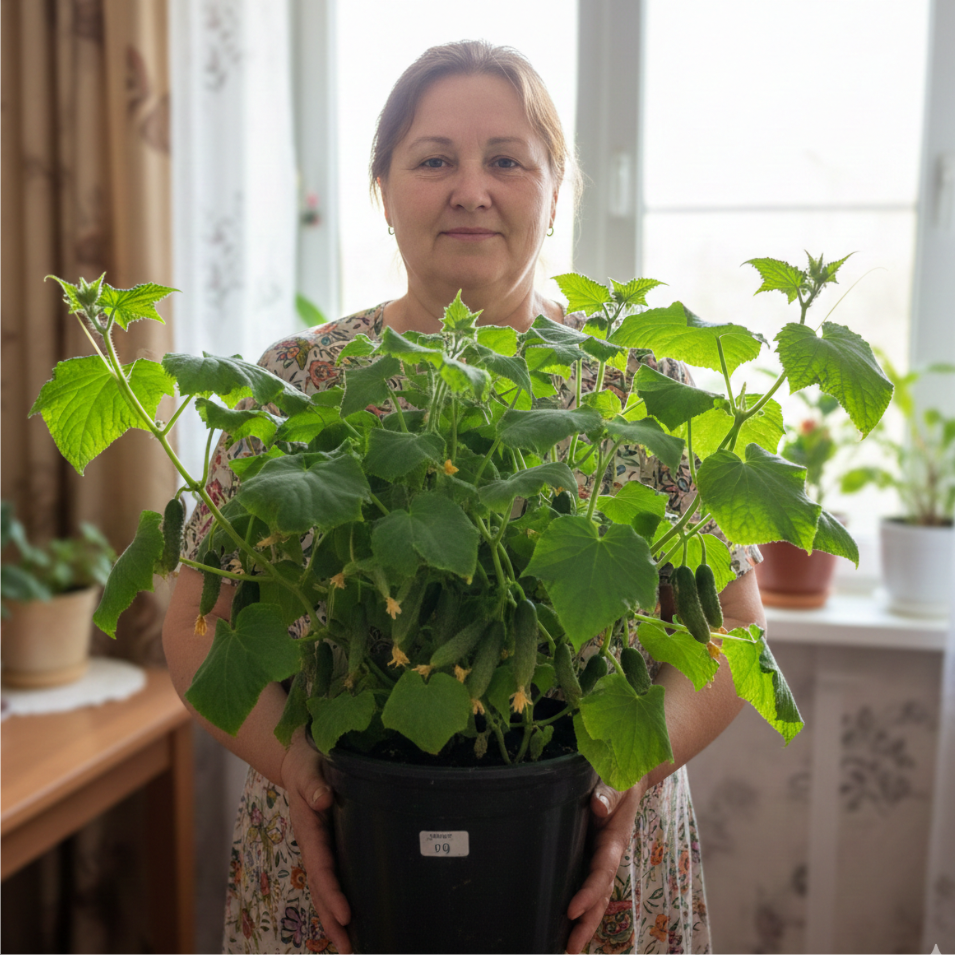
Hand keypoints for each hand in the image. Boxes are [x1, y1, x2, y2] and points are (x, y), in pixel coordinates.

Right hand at [281, 732, 352, 954]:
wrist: (298, 758)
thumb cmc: (307, 762)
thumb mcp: (308, 768)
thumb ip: (313, 783)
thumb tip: (321, 799)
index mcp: (309, 830)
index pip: (322, 868)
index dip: (332, 893)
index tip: (345, 916)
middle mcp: (313, 844)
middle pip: (320, 889)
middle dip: (332, 920)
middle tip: (348, 949)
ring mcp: (319, 847)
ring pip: (324, 889)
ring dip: (333, 918)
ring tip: (349, 947)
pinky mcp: (327, 845)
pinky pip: (330, 877)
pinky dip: (337, 900)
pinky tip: (351, 918)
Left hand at [564, 781, 645, 954]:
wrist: (629, 782)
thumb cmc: (620, 782)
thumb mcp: (617, 783)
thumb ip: (609, 793)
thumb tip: (599, 806)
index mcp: (613, 841)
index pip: (601, 872)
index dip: (588, 893)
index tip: (571, 911)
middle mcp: (609, 856)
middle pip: (601, 896)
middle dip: (588, 924)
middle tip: (571, 949)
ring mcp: (602, 860)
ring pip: (597, 898)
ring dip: (585, 924)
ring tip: (568, 949)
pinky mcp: (593, 858)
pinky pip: (589, 887)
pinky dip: (582, 909)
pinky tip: (565, 926)